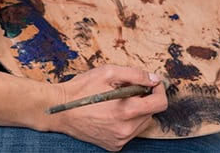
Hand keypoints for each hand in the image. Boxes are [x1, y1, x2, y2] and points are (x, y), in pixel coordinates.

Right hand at [45, 65, 166, 150]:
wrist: (59, 110)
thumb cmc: (81, 89)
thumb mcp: (108, 73)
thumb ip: (135, 75)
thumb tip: (153, 79)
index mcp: (127, 111)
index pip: (160, 104)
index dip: (159, 90)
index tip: (152, 83)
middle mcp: (126, 130)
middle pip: (151, 113)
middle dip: (144, 99)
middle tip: (127, 89)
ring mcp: (120, 140)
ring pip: (141, 123)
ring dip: (136, 111)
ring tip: (117, 102)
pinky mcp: (113, 145)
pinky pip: (130, 132)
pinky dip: (126, 122)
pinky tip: (111, 113)